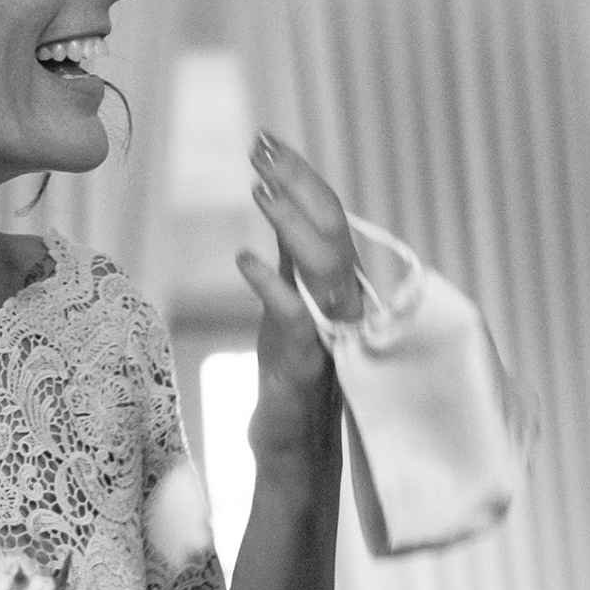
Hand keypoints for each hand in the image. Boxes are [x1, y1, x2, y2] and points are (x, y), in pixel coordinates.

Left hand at [237, 133, 357, 459]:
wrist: (295, 450)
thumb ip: (294, 257)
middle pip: (335, 229)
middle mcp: (345, 304)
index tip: (267, 140)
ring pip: (325, 267)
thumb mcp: (290, 302)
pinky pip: (296, 318)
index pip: (331, 216)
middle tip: (261, 146)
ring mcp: (333, 334)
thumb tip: (282, 200)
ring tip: (259, 185)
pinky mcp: (310, 366)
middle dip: (300, 182)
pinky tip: (243, 256)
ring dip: (292, 221)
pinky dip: (270, 285)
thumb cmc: (293, 374)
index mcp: (341, 286)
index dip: (302, 175)